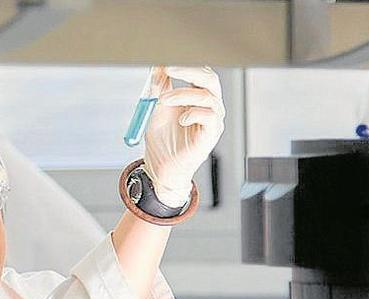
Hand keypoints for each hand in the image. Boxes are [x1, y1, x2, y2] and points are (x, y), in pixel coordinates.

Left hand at [142, 66, 225, 206]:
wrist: (161, 167)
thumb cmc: (162, 140)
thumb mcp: (156, 109)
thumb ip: (159, 89)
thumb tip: (156, 66)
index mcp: (196, 96)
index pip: (199, 72)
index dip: (185, 64)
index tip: (165, 60)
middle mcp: (208, 105)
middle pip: (209, 78)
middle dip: (188, 70)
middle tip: (168, 68)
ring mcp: (212, 119)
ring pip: (207, 96)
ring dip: (183, 94)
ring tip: (164, 100)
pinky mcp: (211, 134)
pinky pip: (210, 116)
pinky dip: (193, 113)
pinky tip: (181, 120)